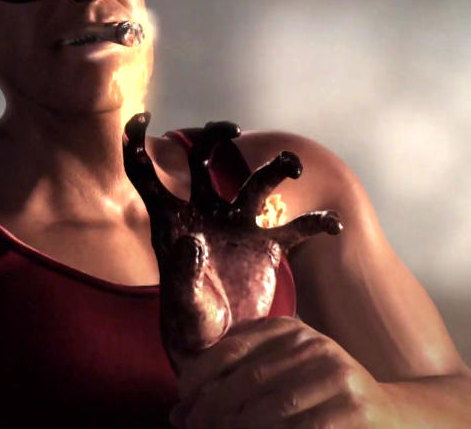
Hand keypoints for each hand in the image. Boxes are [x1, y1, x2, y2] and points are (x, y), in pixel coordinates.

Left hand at [122, 113, 341, 368]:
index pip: (146, 176)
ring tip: (292, 167)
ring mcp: (238, 228)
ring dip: (275, 170)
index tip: (143, 116)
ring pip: (256, 185)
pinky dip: (317, 224)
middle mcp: (205, 216)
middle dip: (216, 140)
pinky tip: (332, 227)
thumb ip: (183, 272)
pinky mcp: (268, 248)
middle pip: (206, 163)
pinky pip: (296, 228)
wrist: (219, 352)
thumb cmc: (190, 330)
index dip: (138, 143)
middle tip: (230, 132)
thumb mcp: (183, 305)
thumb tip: (193, 238)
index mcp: (172, 225)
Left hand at [170, 316, 395, 428]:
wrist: (388, 415)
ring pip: (268, 409)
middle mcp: (311, 345)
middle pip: (245, 380)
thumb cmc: (320, 399)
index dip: (197, 378)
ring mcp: (334, 375)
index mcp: (288, 330)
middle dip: (211, 411)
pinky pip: (298, 428)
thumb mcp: (280, 377)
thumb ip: (231, 386)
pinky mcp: (352, 409)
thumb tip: (177, 413)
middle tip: (196, 428)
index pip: (229, 349)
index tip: (183, 403)